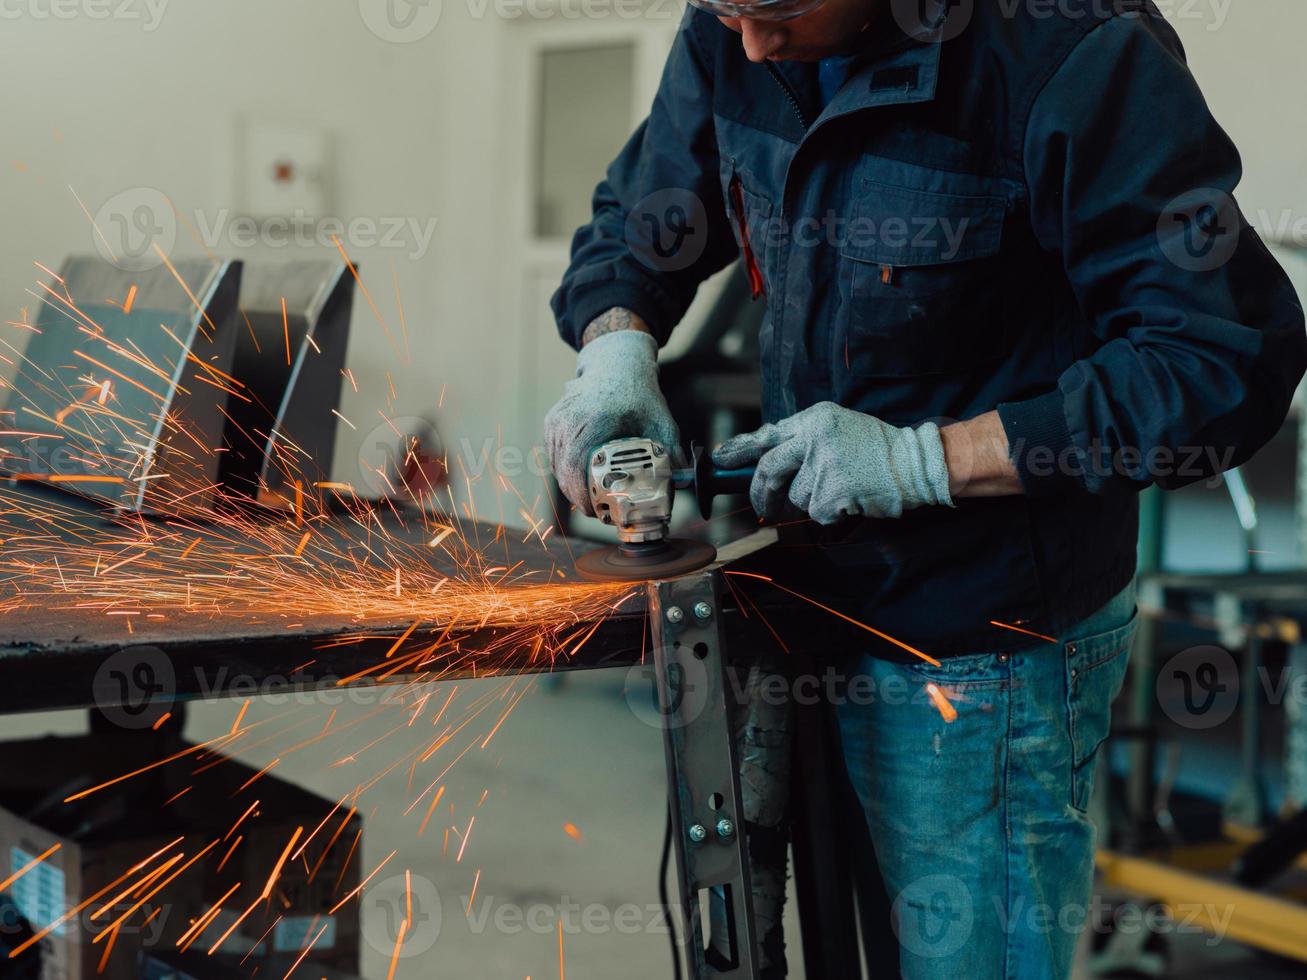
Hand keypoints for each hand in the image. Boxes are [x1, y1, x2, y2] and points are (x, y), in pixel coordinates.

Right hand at [545, 327, 678, 515]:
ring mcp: (557, 421)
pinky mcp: (552, 422)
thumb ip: (671, 451)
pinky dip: (565, 471)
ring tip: (591, 499)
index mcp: (593, 422)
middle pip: (563, 473)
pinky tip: (581, 479)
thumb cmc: (637, 392)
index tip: (595, 510)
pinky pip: (554, 455)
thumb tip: (679, 482)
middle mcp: (569, 421)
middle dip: (579, 497)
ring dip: (571, 486)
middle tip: (598, 512)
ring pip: (557, 466)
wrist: (616, 364)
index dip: (581, 495)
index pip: (575, 468)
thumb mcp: (660, 420)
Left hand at [712, 402, 953, 523]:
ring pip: (796, 496)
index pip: (767, 435)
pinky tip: (851, 499)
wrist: (914, 463)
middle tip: (763, 506)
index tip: (719, 458)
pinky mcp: (834, 490)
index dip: (739, 449)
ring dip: (813, 501)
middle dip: (761, 492)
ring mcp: (824, 464)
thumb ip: (804, 440)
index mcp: (814, 419)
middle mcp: (815, 438)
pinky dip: (831, 513)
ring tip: (842, 488)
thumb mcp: (838, 428)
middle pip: (769, 469)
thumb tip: (767, 464)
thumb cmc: (876, 449)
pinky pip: (817, 512)